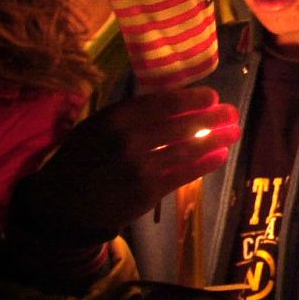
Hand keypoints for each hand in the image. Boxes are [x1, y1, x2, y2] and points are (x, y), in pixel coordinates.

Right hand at [12, 87, 239, 243]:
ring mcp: (141, 167)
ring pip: (189, 149)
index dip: (193, 99)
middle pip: (183, 125)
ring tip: (235, 132)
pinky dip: (206, 163)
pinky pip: (185, 174)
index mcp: (116, 118)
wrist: (64, 203)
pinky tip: (221, 155)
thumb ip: (133, 115)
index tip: (213, 96)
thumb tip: (177, 102)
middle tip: (233, 112)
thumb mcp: (98, 126)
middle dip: (214, 117)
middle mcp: (130, 140)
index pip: (165, 103)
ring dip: (218, 139)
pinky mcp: (149, 191)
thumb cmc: (83, 157)